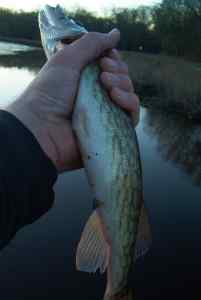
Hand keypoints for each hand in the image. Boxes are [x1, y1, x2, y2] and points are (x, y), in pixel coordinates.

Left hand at [6, 29, 139, 172]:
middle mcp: (98, 95)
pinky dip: (130, 102)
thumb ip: (92, 43)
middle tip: (103, 72)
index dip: (114, 59)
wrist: (42, 126)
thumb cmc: (50, 91)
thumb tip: (116, 33)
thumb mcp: (68, 59)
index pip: (112, 66)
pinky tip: (116, 96)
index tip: (105, 58)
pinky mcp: (112, 128)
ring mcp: (106, 112)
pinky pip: (132, 114)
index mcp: (87, 78)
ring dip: (123, 84)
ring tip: (106, 84)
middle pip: (123, 78)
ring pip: (130, 94)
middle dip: (118, 70)